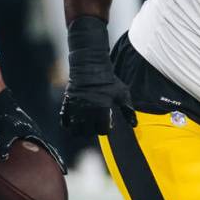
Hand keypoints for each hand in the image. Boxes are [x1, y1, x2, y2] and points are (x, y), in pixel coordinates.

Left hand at [0, 88, 65, 172]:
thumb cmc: (4, 115)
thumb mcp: (5, 131)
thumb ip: (4, 144)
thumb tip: (1, 158)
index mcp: (35, 134)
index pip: (50, 150)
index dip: (58, 161)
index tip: (64, 172)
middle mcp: (33, 135)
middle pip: (46, 152)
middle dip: (52, 164)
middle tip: (57, 176)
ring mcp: (25, 136)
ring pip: (36, 151)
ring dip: (39, 162)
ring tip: (39, 176)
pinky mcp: (17, 136)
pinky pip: (24, 151)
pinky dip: (23, 160)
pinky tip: (17, 168)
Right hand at [60, 16, 135, 136]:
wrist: (90, 66)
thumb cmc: (109, 80)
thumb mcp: (122, 93)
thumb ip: (128, 110)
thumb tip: (134, 124)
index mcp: (102, 110)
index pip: (103, 131)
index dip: (105, 127)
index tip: (106, 122)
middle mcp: (88, 112)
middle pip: (89, 133)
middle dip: (93, 130)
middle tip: (95, 123)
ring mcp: (76, 109)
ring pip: (76, 131)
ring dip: (81, 130)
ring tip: (85, 124)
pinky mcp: (67, 105)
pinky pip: (65, 123)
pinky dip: (69, 124)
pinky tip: (75, 119)